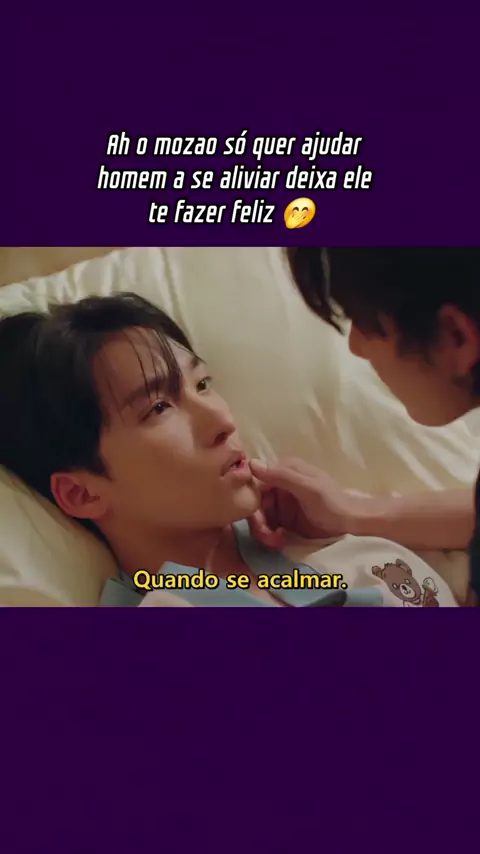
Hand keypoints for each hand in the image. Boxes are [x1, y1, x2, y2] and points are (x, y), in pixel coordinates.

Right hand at [248, 457, 366, 547]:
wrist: (350, 521)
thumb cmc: (331, 502)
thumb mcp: (307, 488)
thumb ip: (282, 476)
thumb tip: (251, 463)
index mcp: (284, 469)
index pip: (256, 485)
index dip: (252, 504)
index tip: (258, 523)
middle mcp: (279, 482)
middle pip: (256, 502)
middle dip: (258, 522)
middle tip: (268, 538)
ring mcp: (282, 500)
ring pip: (260, 515)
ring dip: (263, 531)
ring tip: (275, 543)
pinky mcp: (284, 515)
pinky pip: (268, 524)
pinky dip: (269, 534)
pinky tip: (278, 541)